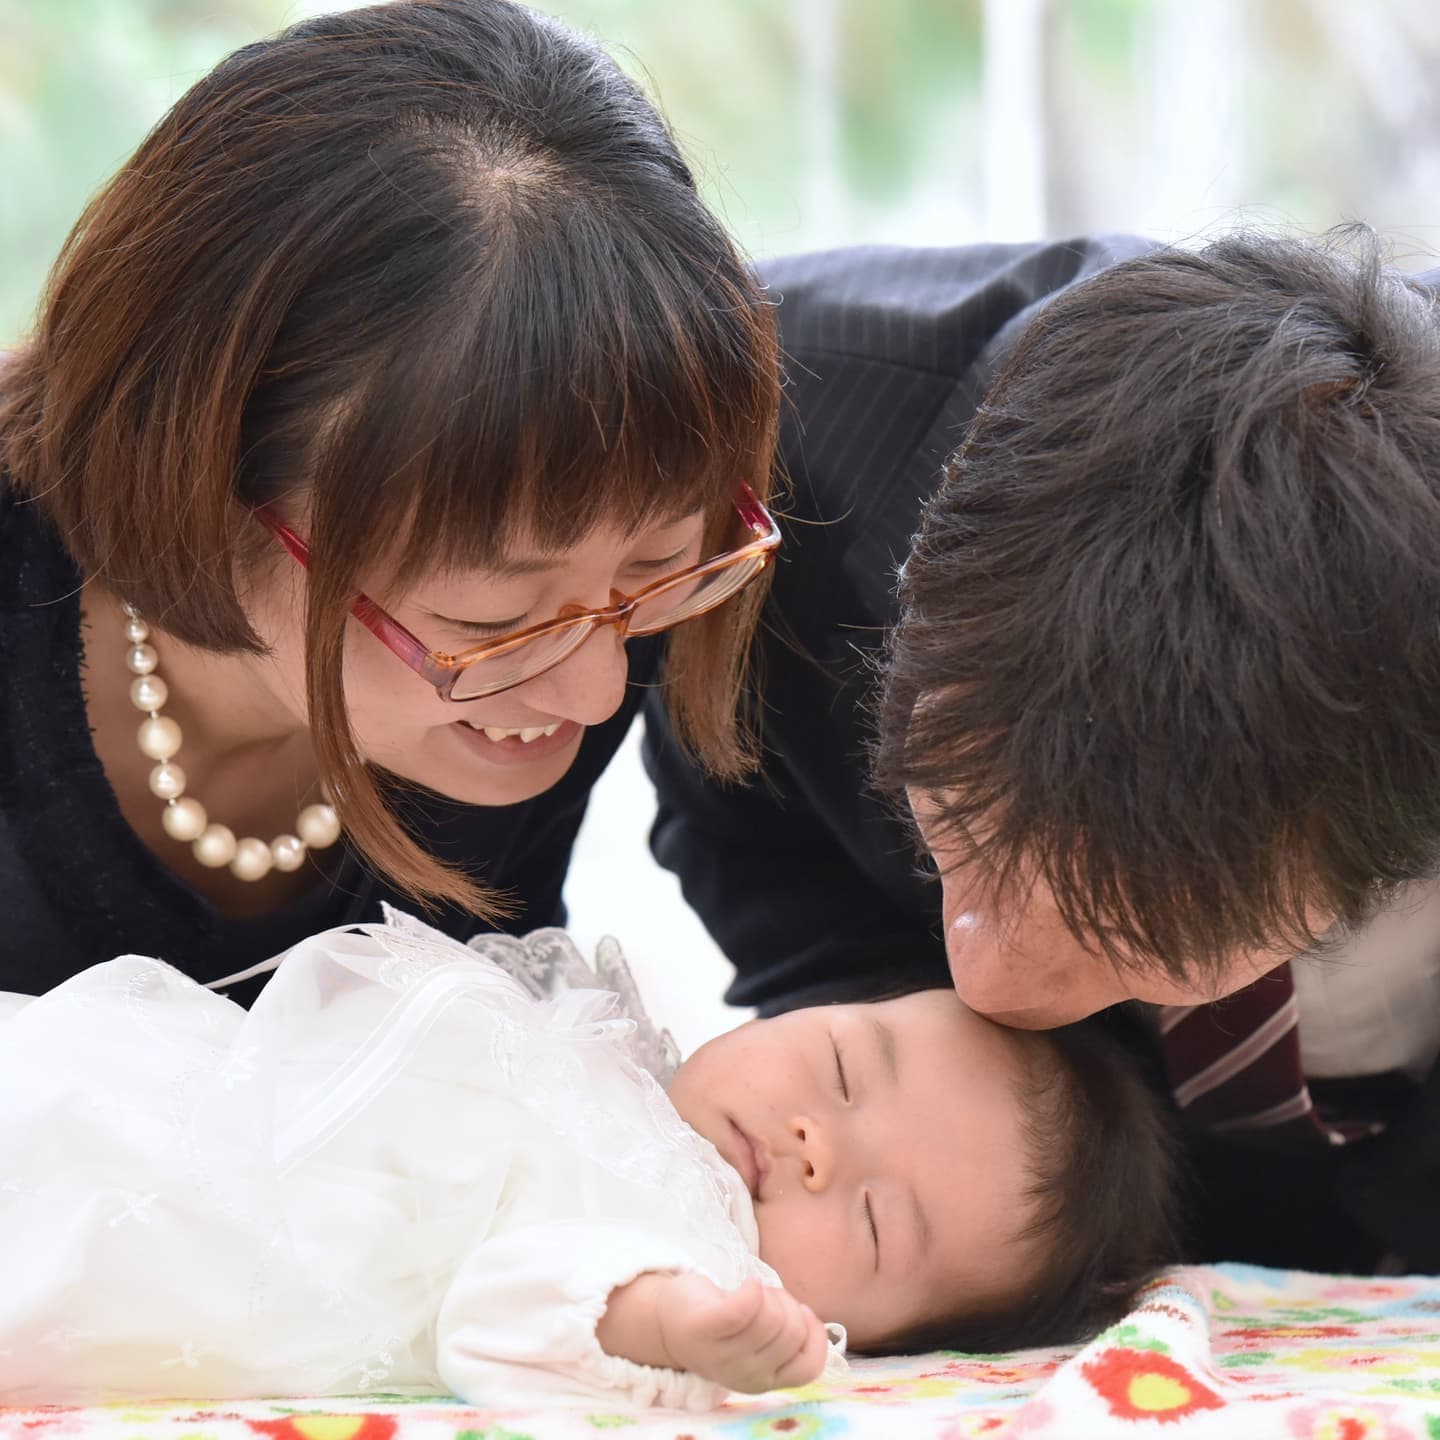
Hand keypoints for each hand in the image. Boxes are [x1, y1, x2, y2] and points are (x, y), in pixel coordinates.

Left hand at [598, 1272, 828, 1392]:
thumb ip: (786, 1341)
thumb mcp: (759, 1344)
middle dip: (787, 1304)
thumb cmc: (723, 1326)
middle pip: (792, 1331)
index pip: (809, 1367)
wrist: (669, 1320)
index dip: (814, 1335)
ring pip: (773, 1316)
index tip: (801, 1311)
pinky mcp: (705, 1327)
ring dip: (769, 1293)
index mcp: (763, 1380)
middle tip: (767, 1299)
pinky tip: (746, 1285)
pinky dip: (752, 1289)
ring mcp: (724, 1354)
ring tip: (753, 1293)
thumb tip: (814, 1322)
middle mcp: (744, 1375)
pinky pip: (743, 1307)